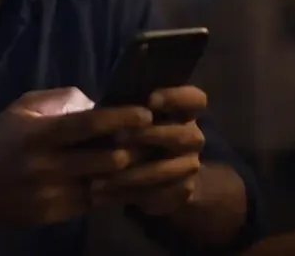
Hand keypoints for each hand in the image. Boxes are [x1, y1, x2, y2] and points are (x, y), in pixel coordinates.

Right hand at [0, 87, 152, 227]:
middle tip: (156, 139)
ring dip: (130, 174)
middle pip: (104, 159)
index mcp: (40, 134)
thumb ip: (57, 99)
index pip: (88, 124)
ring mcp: (53, 193)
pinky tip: (131, 182)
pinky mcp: (57, 214)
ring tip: (151, 161)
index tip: (146, 113)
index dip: (120, 118)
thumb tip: (93, 99)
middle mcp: (48, 165)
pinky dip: (115, 192)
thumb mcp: (20, 110)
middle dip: (134, 149)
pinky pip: (95, 203)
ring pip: (105, 185)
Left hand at [91, 85, 207, 215]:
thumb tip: (98, 97)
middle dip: (151, 135)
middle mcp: (192, 136)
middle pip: (184, 135)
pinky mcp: (181, 190)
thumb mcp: (125, 111)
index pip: (196, 99)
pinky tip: (102, 193)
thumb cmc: (129, 128)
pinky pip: (159, 195)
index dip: (177, 98)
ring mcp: (190, 164)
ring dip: (134, 173)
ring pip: (168, 169)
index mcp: (184, 111)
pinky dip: (128, 194)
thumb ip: (123, 104)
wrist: (143, 170)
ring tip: (101, 175)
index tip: (150, 100)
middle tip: (118, 136)